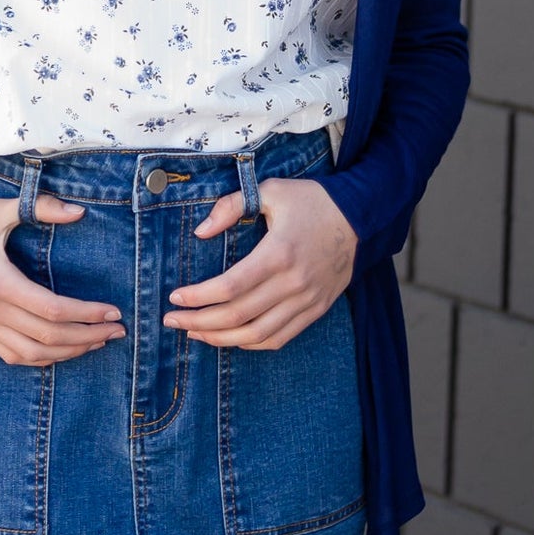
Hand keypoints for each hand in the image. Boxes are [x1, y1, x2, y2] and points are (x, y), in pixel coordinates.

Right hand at [0, 192, 128, 365]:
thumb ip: (39, 208)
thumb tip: (79, 212)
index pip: (53, 310)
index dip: (87, 314)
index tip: (113, 311)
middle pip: (48, 338)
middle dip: (88, 337)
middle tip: (116, 332)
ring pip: (31, 354)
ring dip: (67, 353)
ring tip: (96, 343)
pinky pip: (11, 355)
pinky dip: (40, 359)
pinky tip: (61, 351)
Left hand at [161, 177, 357, 349]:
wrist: (361, 217)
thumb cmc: (311, 201)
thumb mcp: (270, 191)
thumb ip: (231, 206)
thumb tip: (201, 232)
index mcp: (280, 253)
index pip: (231, 286)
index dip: (199, 297)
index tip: (175, 297)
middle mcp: (294, 283)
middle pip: (239, 315)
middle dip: (199, 322)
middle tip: (172, 320)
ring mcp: (307, 301)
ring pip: (257, 335)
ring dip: (221, 338)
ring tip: (194, 332)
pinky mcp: (315, 310)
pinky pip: (279, 338)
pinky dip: (251, 343)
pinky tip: (229, 337)